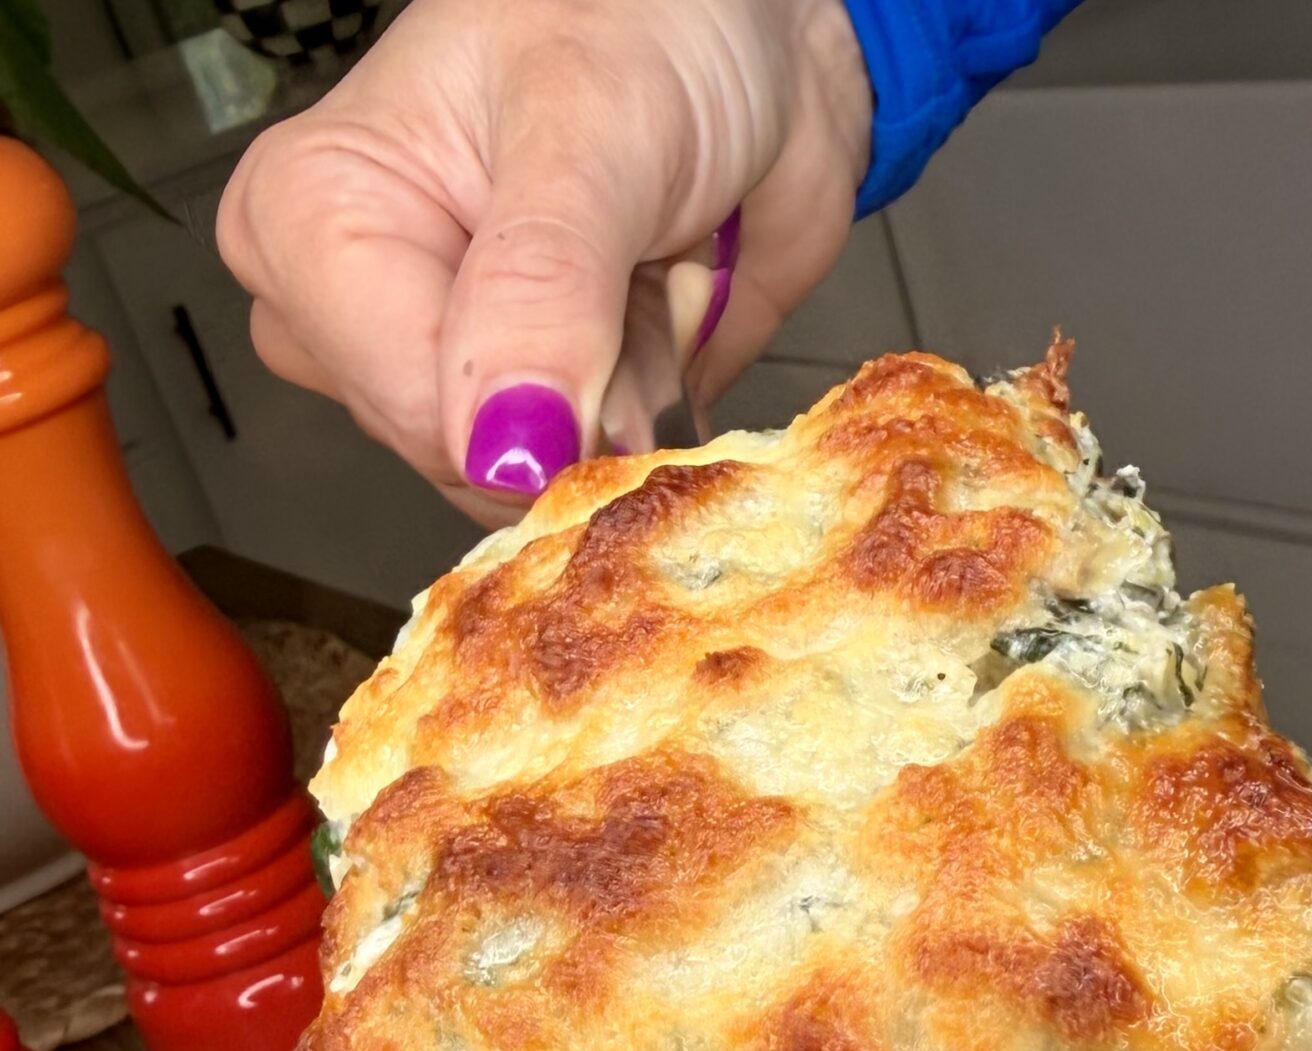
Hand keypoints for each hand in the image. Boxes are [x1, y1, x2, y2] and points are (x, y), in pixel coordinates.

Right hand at [216, 0, 872, 523]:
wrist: (746, 31)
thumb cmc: (645, 22)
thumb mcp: (589, 129)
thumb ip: (540, 288)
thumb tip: (500, 450)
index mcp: (310, 224)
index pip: (409, 408)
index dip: (535, 406)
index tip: (616, 316)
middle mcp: (356, 314)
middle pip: (468, 464)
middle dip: (586, 395)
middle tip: (633, 269)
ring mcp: (441, 370)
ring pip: (536, 486)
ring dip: (628, 400)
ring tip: (641, 274)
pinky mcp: (525, 412)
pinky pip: (588, 487)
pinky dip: (651, 416)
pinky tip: (654, 316)